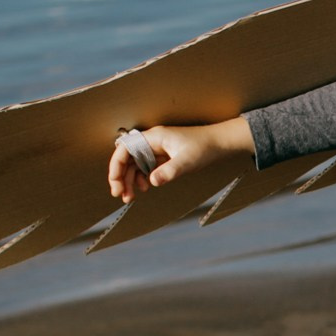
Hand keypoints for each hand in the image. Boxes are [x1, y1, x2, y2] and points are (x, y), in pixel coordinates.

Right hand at [105, 118, 253, 203]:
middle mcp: (151, 142)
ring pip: (135, 165)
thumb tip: (152, 181)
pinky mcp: (163, 157)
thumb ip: (169, 171)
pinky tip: (146, 188)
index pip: (124, 149)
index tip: (115, 183)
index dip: (116, 166)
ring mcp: (157, 149)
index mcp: (153, 138)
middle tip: (120, 195)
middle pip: (127, 159)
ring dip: (130, 181)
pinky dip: (142, 178)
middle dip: (121, 177)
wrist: (220, 143)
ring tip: (129, 198)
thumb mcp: (187, 161)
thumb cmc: (204, 147)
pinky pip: (146, 167)